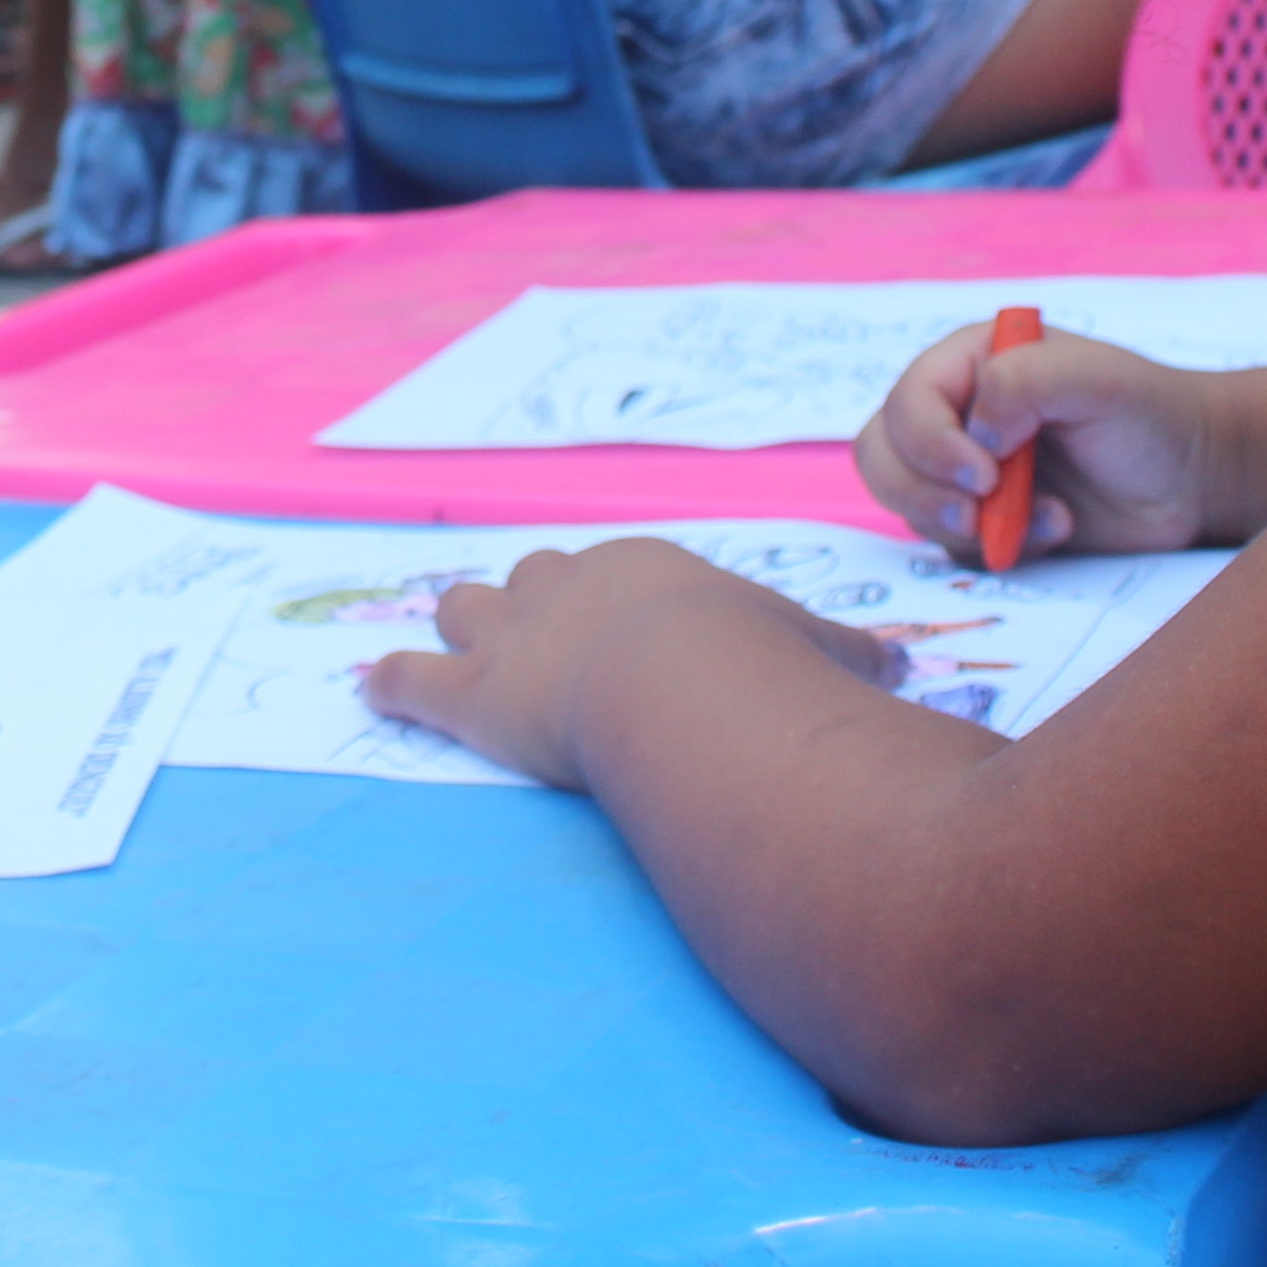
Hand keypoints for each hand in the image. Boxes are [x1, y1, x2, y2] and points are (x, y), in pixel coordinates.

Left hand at [356, 537, 896, 790]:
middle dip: (527, 601)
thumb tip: (896, 664)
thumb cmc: (754, 664)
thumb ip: (844, 655)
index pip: (615, 575)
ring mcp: (516, 637)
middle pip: (533, 578)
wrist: (681, 684)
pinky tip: (371, 685)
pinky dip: (394, 683)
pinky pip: (417, 680)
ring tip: (447, 635)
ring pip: (470, 609)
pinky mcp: (475, 696)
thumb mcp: (812, 651)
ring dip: (460, 626)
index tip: (613, 618)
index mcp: (644, 570)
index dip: (606, 598)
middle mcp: (570, 587)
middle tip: (522, 621)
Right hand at [856, 322, 1222, 563]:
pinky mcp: (988, 522)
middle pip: (882, 455)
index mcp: (969, 363)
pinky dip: (1001, 548)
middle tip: (978, 514)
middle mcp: (956, 414)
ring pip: (908, 505)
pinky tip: (1060, 527)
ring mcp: (967, 471)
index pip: (907, 403)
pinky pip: (955, 547)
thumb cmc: (1148, 412)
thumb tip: (975, 435)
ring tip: (1043, 520)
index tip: (985, 473)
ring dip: (963, 525)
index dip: (930, 443)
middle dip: (922, 492)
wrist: (1193, 477)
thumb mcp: (1097, 378)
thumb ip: (1026, 382)